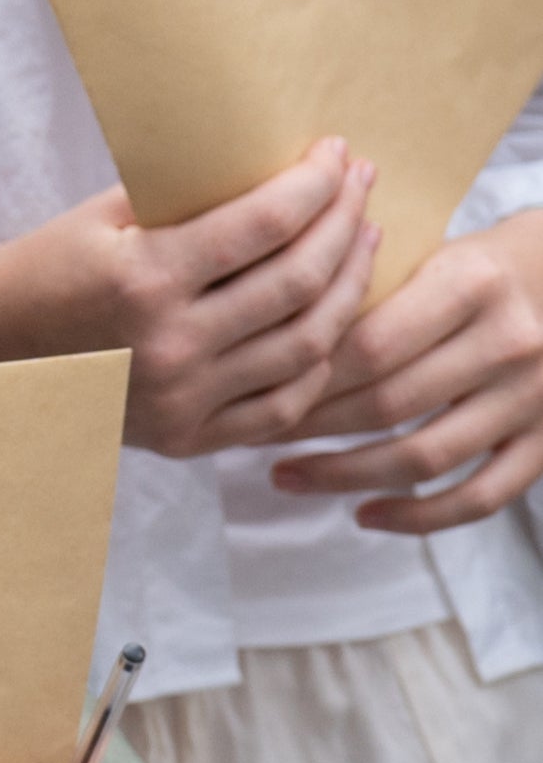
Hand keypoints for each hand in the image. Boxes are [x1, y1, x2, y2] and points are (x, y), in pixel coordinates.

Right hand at [0, 140, 377, 454]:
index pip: (260, 226)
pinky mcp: (190, 438)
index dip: (312, 185)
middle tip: (362, 186)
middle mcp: (171, 344)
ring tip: (362, 244)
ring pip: (307, 346)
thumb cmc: (50, 264)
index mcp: (143, 279)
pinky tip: (333, 321)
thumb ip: (184, 198)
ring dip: (349, 289)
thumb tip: (272, 165)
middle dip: (343, 224)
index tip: (336, 154)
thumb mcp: (104, 216)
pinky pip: (285, 405)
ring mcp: (184, 398)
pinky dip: (320, 361)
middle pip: (297, 283)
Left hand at [269, 208, 542, 532]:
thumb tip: (267, 314)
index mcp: (469, 284)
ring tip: (285, 476)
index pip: (369, 344)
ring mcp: (535, 399)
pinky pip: (482, 497)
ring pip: (426, 457)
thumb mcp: (431, 246)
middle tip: (248, 434)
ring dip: (346, 475)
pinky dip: (421, 516)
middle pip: (388, 403)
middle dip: (308, 425)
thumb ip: (367, 280)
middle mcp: (508, 343)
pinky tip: (365, 515)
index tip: (249, 386)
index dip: (303, 374)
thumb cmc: (480, 261)